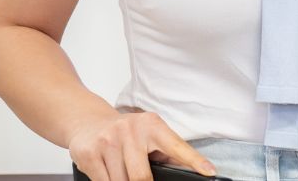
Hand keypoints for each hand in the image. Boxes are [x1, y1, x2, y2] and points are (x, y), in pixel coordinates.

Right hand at [67, 111, 214, 180]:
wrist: (88, 122)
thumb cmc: (125, 132)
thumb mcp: (149, 134)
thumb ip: (167, 151)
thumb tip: (190, 168)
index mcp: (152, 125)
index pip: (177, 146)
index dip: (194, 160)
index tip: (208, 171)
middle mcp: (131, 130)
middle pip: (142, 177)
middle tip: (145, 180)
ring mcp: (109, 141)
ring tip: (122, 172)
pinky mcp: (90, 154)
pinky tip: (109, 175)